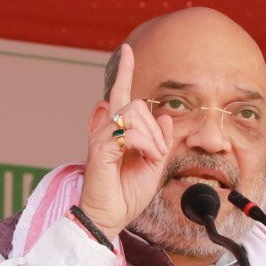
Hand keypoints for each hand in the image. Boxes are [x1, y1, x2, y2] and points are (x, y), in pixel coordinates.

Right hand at [78, 44, 172, 234]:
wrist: (110, 217)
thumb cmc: (127, 193)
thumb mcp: (153, 164)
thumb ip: (159, 140)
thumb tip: (166, 117)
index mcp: (119, 130)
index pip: (122, 94)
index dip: (124, 71)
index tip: (127, 49)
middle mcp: (107, 128)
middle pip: (137, 104)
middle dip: (155, 128)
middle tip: (156, 152)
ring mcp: (101, 136)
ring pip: (134, 113)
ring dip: (152, 137)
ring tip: (150, 157)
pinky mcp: (100, 147)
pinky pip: (128, 131)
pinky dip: (145, 144)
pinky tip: (145, 159)